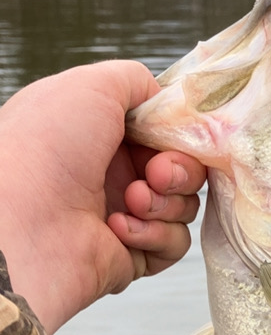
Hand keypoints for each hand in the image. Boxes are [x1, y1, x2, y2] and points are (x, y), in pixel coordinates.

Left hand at [0, 60, 205, 334]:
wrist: (22, 223)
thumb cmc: (45, 147)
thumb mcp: (91, 86)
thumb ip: (136, 80)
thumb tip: (165, 100)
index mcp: (99, 133)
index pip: (162, 130)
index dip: (176, 132)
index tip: (174, 135)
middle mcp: (109, 172)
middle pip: (181, 167)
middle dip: (179, 168)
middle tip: (155, 172)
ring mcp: (122, 214)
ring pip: (183, 205)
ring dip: (166, 201)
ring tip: (131, 201)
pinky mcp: (131, 254)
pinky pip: (173, 242)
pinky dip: (156, 233)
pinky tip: (120, 228)